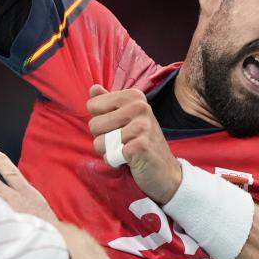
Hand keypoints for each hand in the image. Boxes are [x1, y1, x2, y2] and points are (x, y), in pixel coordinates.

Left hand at [87, 84, 182, 203]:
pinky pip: (110, 155)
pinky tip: (130, 160)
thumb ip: (109, 102)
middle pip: (94, 124)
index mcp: (134, 96)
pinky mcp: (140, 146)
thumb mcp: (126, 117)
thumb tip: (93, 88)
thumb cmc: (142, 142)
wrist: (166, 170)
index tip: (119, 126)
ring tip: (126, 150)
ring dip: (109, 152)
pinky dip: (115, 162)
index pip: (92, 105)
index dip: (100, 121)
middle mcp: (139, 107)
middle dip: (103, 138)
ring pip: (99, 142)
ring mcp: (142, 126)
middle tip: (123, 142)